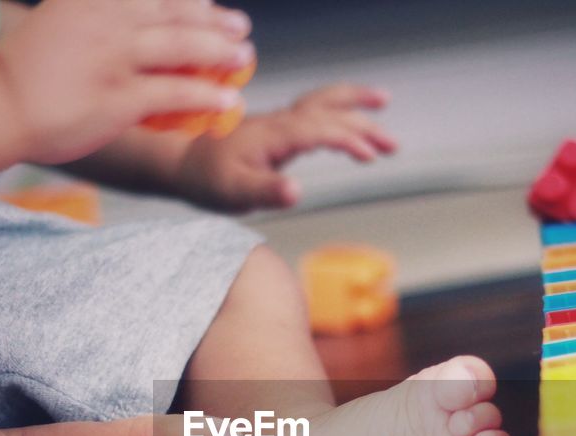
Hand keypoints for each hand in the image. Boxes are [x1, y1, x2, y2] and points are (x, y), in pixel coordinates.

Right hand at [0, 0, 254, 164]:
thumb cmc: (24, 70)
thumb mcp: (59, 18)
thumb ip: (91, 11)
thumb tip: (129, 22)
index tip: (208, 1)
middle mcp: (109, 19)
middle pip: (176, 12)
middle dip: (213, 19)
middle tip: (239, 27)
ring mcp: (116, 58)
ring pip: (183, 46)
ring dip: (220, 51)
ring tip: (243, 57)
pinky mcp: (119, 97)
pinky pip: (175, 92)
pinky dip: (207, 94)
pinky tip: (229, 99)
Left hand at [174, 83, 397, 211]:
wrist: (184, 164)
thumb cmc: (208, 181)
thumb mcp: (235, 193)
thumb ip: (267, 191)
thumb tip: (297, 192)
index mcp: (274, 135)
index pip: (320, 129)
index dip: (348, 139)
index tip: (369, 156)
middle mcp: (279, 122)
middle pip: (329, 109)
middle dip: (363, 121)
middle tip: (391, 143)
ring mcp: (279, 123)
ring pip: (324, 103)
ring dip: (354, 104)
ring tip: (384, 104)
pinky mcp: (278, 130)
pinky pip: (315, 112)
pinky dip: (339, 112)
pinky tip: (349, 127)